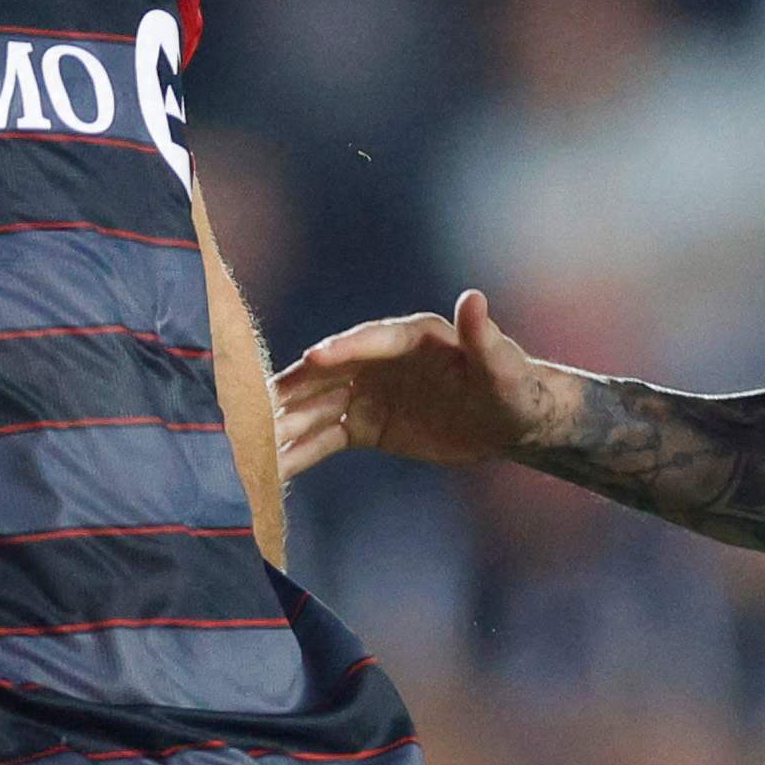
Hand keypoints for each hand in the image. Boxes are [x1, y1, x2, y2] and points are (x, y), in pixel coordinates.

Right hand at [277, 291, 570, 475]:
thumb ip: (484, 338)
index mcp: (412, 337)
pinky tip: (271, 466)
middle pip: (329, 373)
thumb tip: (473, 298)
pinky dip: (300, 450)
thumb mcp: (503, 367)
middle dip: (295, 389)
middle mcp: (379, 360)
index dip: (344, 349)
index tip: (314, 358)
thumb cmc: (513, 386)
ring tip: (251, 442)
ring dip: (286, 424)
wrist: (511, 421)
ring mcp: (367, 393)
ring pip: (318, 407)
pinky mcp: (365, 425)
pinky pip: (325, 437)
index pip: (371, 340)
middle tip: (257, 404)